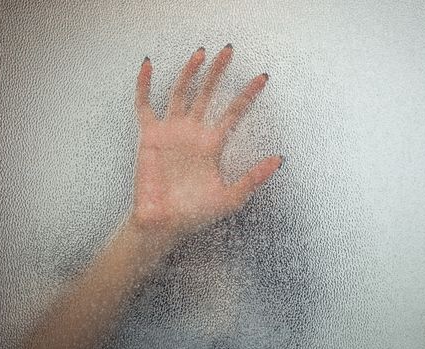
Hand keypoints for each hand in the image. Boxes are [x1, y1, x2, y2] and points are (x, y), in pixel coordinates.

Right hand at [128, 44, 282, 236]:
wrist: (163, 222)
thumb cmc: (196, 213)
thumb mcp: (230, 197)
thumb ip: (254, 178)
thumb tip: (279, 159)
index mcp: (213, 144)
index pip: (234, 112)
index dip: (248, 94)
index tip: (263, 78)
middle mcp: (193, 133)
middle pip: (208, 94)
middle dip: (218, 73)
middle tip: (229, 51)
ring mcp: (171, 131)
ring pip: (181, 93)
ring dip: (189, 72)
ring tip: (201, 53)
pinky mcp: (150, 135)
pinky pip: (144, 105)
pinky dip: (144, 85)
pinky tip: (149, 64)